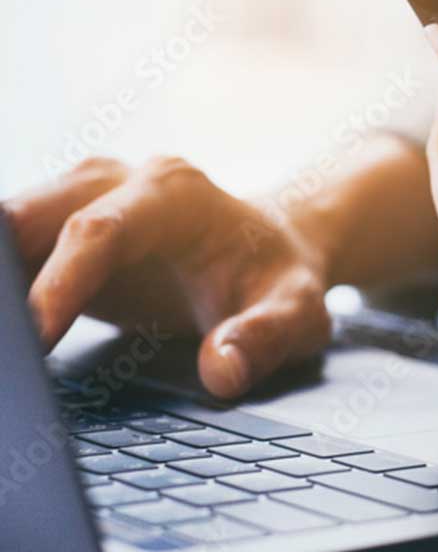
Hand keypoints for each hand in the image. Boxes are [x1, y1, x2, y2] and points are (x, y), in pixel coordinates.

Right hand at [2, 156, 330, 398]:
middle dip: (4, 273)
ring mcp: (88, 198)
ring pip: (9, 227)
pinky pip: (11, 246)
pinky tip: (6, 332)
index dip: (61, 281)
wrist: (271, 249)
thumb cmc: (278, 278)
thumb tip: (222, 369)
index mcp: (176, 194)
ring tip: (2, 345)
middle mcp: (123, 182)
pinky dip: (3, 282)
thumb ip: (264, 338)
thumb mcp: (295, 312)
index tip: (35, 337)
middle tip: (1, 345)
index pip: (101, 230)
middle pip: (33, 216)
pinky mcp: (64, 226)